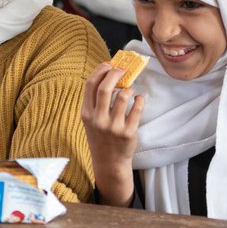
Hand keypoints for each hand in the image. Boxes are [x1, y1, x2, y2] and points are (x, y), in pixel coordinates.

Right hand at [81, 62, 144, 206]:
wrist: (109, 163)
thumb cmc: (101, 137)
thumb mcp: (91, 120)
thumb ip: (96, 101)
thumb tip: (108, 74)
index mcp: (86, 114)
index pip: (90, 85)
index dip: (100, 70)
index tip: (109, 64)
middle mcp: (98, 120)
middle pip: (105, 88)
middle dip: (115, 74)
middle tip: (123, 70)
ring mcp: (113, 127)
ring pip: (122, 96)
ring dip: (129, 88)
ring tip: (130, 91)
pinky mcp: (128, 133)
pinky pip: (137, 108)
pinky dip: (140, 99)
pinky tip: (139, 99)